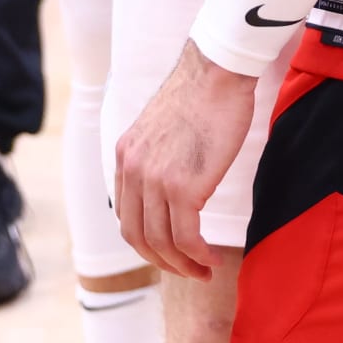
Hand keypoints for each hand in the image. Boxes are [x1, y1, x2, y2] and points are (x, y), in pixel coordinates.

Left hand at [112, 39, 256, 277]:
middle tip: (185, 269)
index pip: (126, 214)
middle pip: (136, 235)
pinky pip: (185, 236)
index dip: (146, 240)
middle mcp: (133, 170)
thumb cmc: (202, 96)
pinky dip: (196, 254)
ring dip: (181, 264)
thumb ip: (157, 157)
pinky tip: (210, 257)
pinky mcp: (183, 186)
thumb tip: (172, 185)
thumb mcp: (162, 129)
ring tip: (202, 269)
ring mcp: (155, 180)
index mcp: (126, 156)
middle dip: (161, 260)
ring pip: (160, 241)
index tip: (169, 249)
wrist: (217, 73)